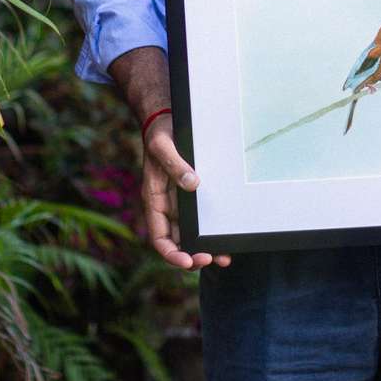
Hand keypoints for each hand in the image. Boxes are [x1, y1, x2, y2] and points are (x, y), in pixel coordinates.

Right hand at [141, 116, 231, 270]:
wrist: (167, 119)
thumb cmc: (161, 132)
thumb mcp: (163, 145)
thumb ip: (175, 164)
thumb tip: (192, 184)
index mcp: (154, 200)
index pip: (159, 238)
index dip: (171, 254)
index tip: (187, 261)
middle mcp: (167, 206)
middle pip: (178, 242)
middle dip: (193, 256)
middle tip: (212, 258)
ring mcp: (180, 202)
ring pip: (191, 234)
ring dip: (205, 248)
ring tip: (224, 256)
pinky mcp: (193, 194)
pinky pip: (201, 218)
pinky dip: (211, 230)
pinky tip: (226, 235)